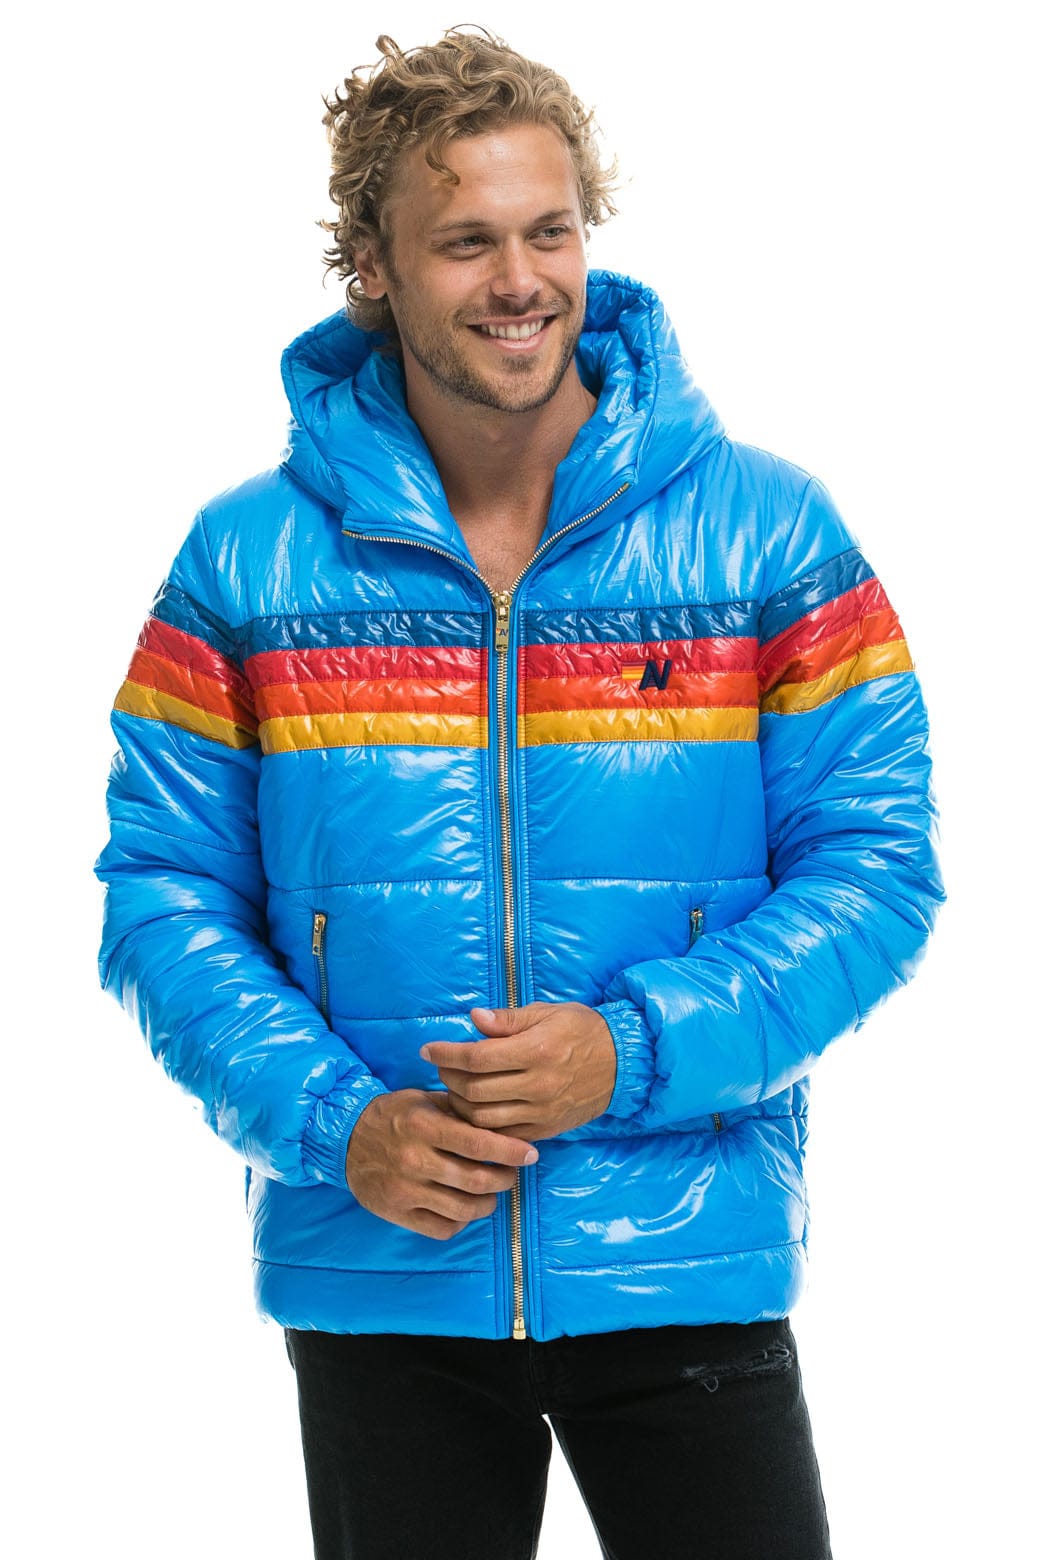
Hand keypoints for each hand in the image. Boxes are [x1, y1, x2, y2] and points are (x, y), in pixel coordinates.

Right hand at [345, 1088, 537, 1240]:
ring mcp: (406, 1190)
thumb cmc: (392, 1116)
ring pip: (464, 1209)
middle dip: (505, 1179)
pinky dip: (462, 1221)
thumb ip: (459, 1110)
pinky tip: (465, 1207)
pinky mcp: (398, 1213)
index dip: (510, 1151)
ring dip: (488, 1203)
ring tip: (492, 1192)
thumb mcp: (423, 1100)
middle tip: (512, 1173)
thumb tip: (501, 1117)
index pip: (477, 1142)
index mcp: (423, 1126)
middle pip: (476, 1180)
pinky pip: (443, 1228)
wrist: (344, 1140)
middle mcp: (415, 1159)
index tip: (530, 1154)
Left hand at [420, 1002, 616, 1140]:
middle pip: (474, 1090)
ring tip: (455, 1089)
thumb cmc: (583, 1030)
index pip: (476, 1057)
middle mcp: (538, 1085)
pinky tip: (475, 1110)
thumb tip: (474, 1018)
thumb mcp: (548, 1013)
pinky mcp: (546, 1130)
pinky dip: (482, 1126)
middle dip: (449, 1079)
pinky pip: (503, 1135)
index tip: (427, 1050)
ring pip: (484, 1119)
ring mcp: (542, 1112)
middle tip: (441, 1067)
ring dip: (460, 1105)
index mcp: (536, 1050)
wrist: (623, 1063)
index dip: (446, 1054)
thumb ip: (508, 1019)